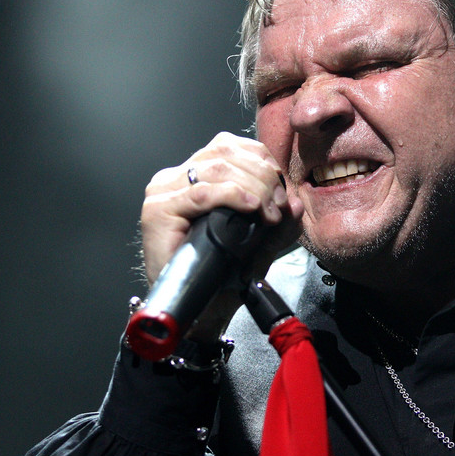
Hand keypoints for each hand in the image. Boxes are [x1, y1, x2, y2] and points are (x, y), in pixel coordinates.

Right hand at [140, 132, 302, 340]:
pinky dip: (233, 196)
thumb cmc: (222, 276)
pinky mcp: (158, 212)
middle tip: (278, 205)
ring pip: (217, 168)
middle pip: (225, 152)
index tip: (281, 189)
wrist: (197, 310)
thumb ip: (281, 223)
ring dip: (253, 187)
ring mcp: (164, 193)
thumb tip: (296, 203)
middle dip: (262, 175)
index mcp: (196, 175)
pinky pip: (202, 193)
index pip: (231, 145)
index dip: (262, 161)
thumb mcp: (262, 243)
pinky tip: (252, 208)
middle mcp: (176, 178)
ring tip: (268, 212)